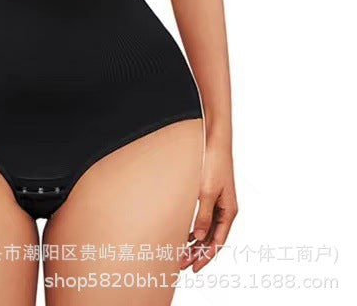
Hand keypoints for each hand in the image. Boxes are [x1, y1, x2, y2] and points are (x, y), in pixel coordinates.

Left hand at [181, 141, 237, 271]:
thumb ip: (203, 215)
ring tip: (181, 253)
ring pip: (207, 229)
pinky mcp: (211, 194)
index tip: (194, 267)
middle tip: (181, 264)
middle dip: (198, 253)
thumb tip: (199, 237)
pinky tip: (185, 234)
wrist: (214, 141)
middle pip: (212, 238)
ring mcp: (219, 202)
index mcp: (229, 211)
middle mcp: (226, 210)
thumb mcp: (207, 192)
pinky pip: (204, 218)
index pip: (218, 242)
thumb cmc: (213, 164)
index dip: (206, 256)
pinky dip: (195, 228)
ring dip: (195, 242)